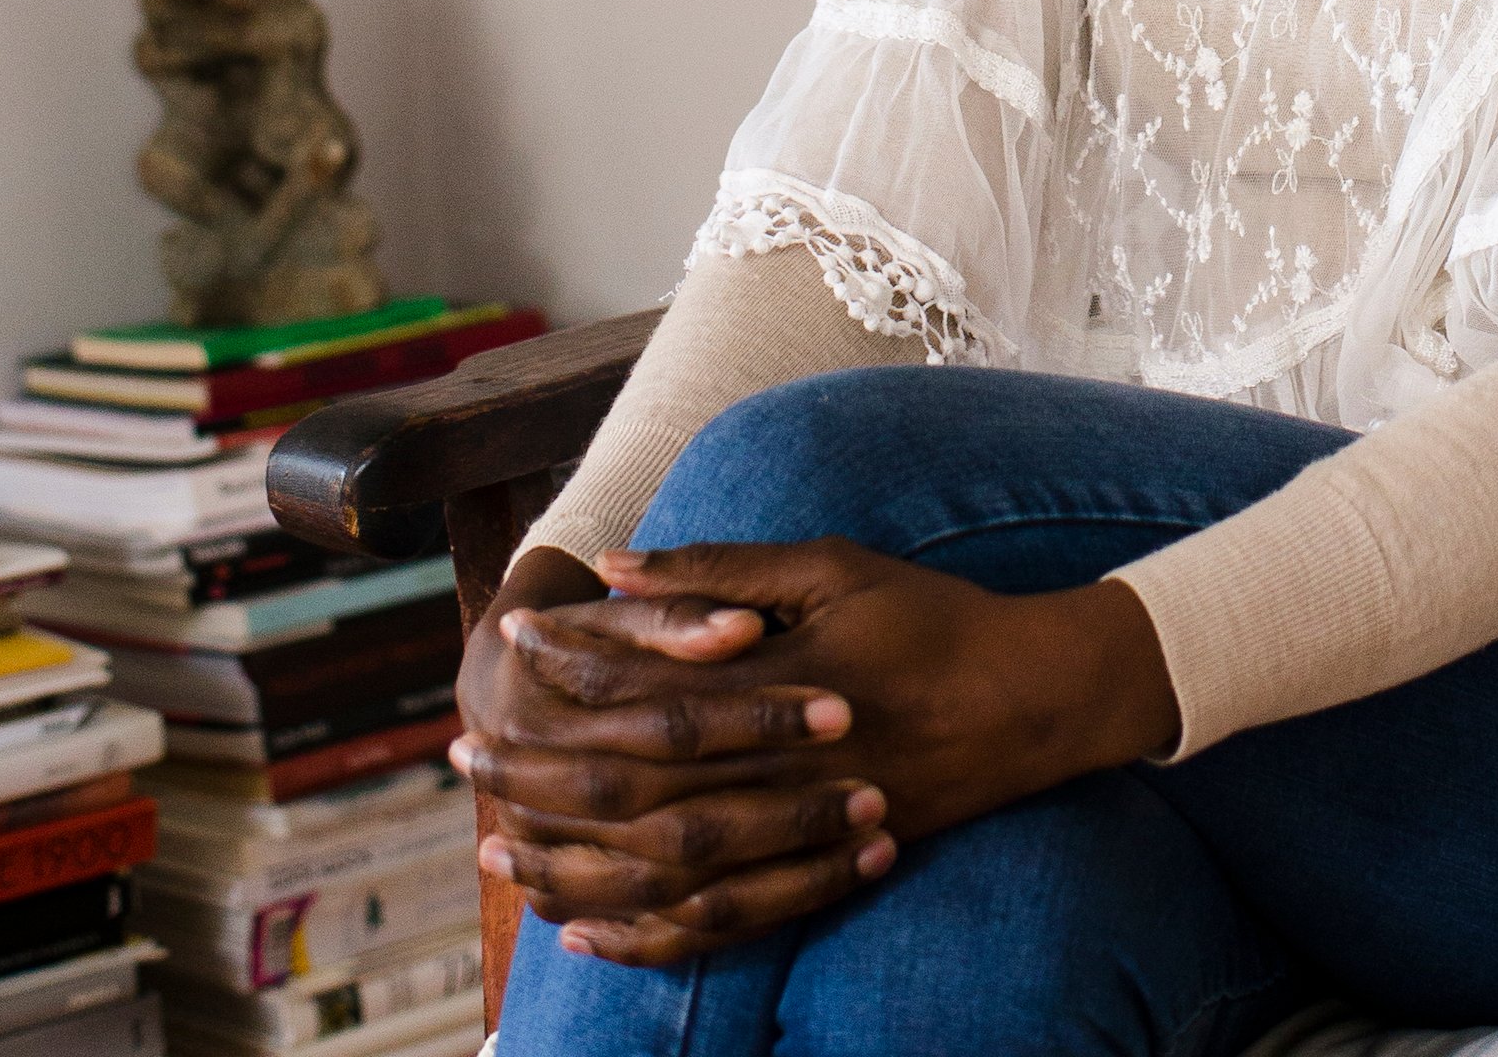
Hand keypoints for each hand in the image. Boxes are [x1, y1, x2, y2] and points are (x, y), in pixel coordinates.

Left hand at [464, 536, 1177, 964]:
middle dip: (539, 768)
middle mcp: (786, 764)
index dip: (572, 658)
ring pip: (661, 866)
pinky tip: (582, 925)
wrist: (1032, 698)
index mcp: (783, 678)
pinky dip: (641, 934)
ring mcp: (802, 828)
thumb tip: (616, 564)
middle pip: (634, 783)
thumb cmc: (932, 617)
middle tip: (465, 754)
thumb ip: (722, 567)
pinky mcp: (818, 873)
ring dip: (568, 856)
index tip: (513, 635)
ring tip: (497, 841)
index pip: (648, 678)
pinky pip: (715, 924)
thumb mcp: (834, 565)